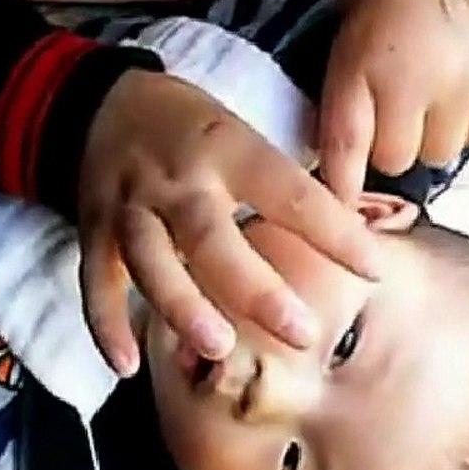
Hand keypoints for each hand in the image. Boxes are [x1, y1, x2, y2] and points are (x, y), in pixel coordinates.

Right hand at [78, 69, 381, 375]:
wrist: (104, 102)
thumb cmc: (195, 129)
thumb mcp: (244, 134)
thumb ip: (288, 182)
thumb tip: (359, 234)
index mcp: (228, 148)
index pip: (289, 193)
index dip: (333, 231)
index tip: (374, 269)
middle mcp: (178, 179)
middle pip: (211, 237)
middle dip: (255, 289)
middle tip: (300, 333)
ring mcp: (130, 206)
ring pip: (150, 262)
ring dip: (182, 307)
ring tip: (218, 349)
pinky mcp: (94, 231)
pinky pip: (95, 283)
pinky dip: (106, 326)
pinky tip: (127, 366)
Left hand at [319, 0, 468, 200]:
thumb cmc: (398, 11)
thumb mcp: (352, 43)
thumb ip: (343, 101)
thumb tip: (336, 172)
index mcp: (363, 65)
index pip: (346, 143)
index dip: (340, 184)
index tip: (338, 210)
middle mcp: (413, 83)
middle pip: (395, 161)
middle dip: (393, 145)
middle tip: (400, 113)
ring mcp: (462, 92)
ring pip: (438, 157)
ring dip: (433, 138)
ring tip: (437, 99)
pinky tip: (465, 93)